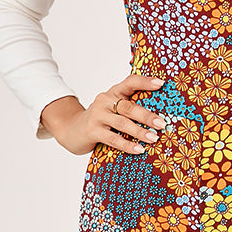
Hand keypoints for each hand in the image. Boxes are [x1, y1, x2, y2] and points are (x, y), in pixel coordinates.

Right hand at [40, 75, 167, 155]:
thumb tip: (159, 119)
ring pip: (123, 123)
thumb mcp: (112, 110)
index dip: (145, 82)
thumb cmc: (99, 120)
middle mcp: (105, 101)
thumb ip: (129, 109)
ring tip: (154, 138)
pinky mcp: (92, 131)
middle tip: (162, 124)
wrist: (70, 129)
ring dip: (140, 131)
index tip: (161, 84)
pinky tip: (139, 150)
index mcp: (113, 93)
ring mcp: (97, 116)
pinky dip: (127, 145)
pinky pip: (113, 139)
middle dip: (147, 116)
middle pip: (129, 107)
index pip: (130, 82)